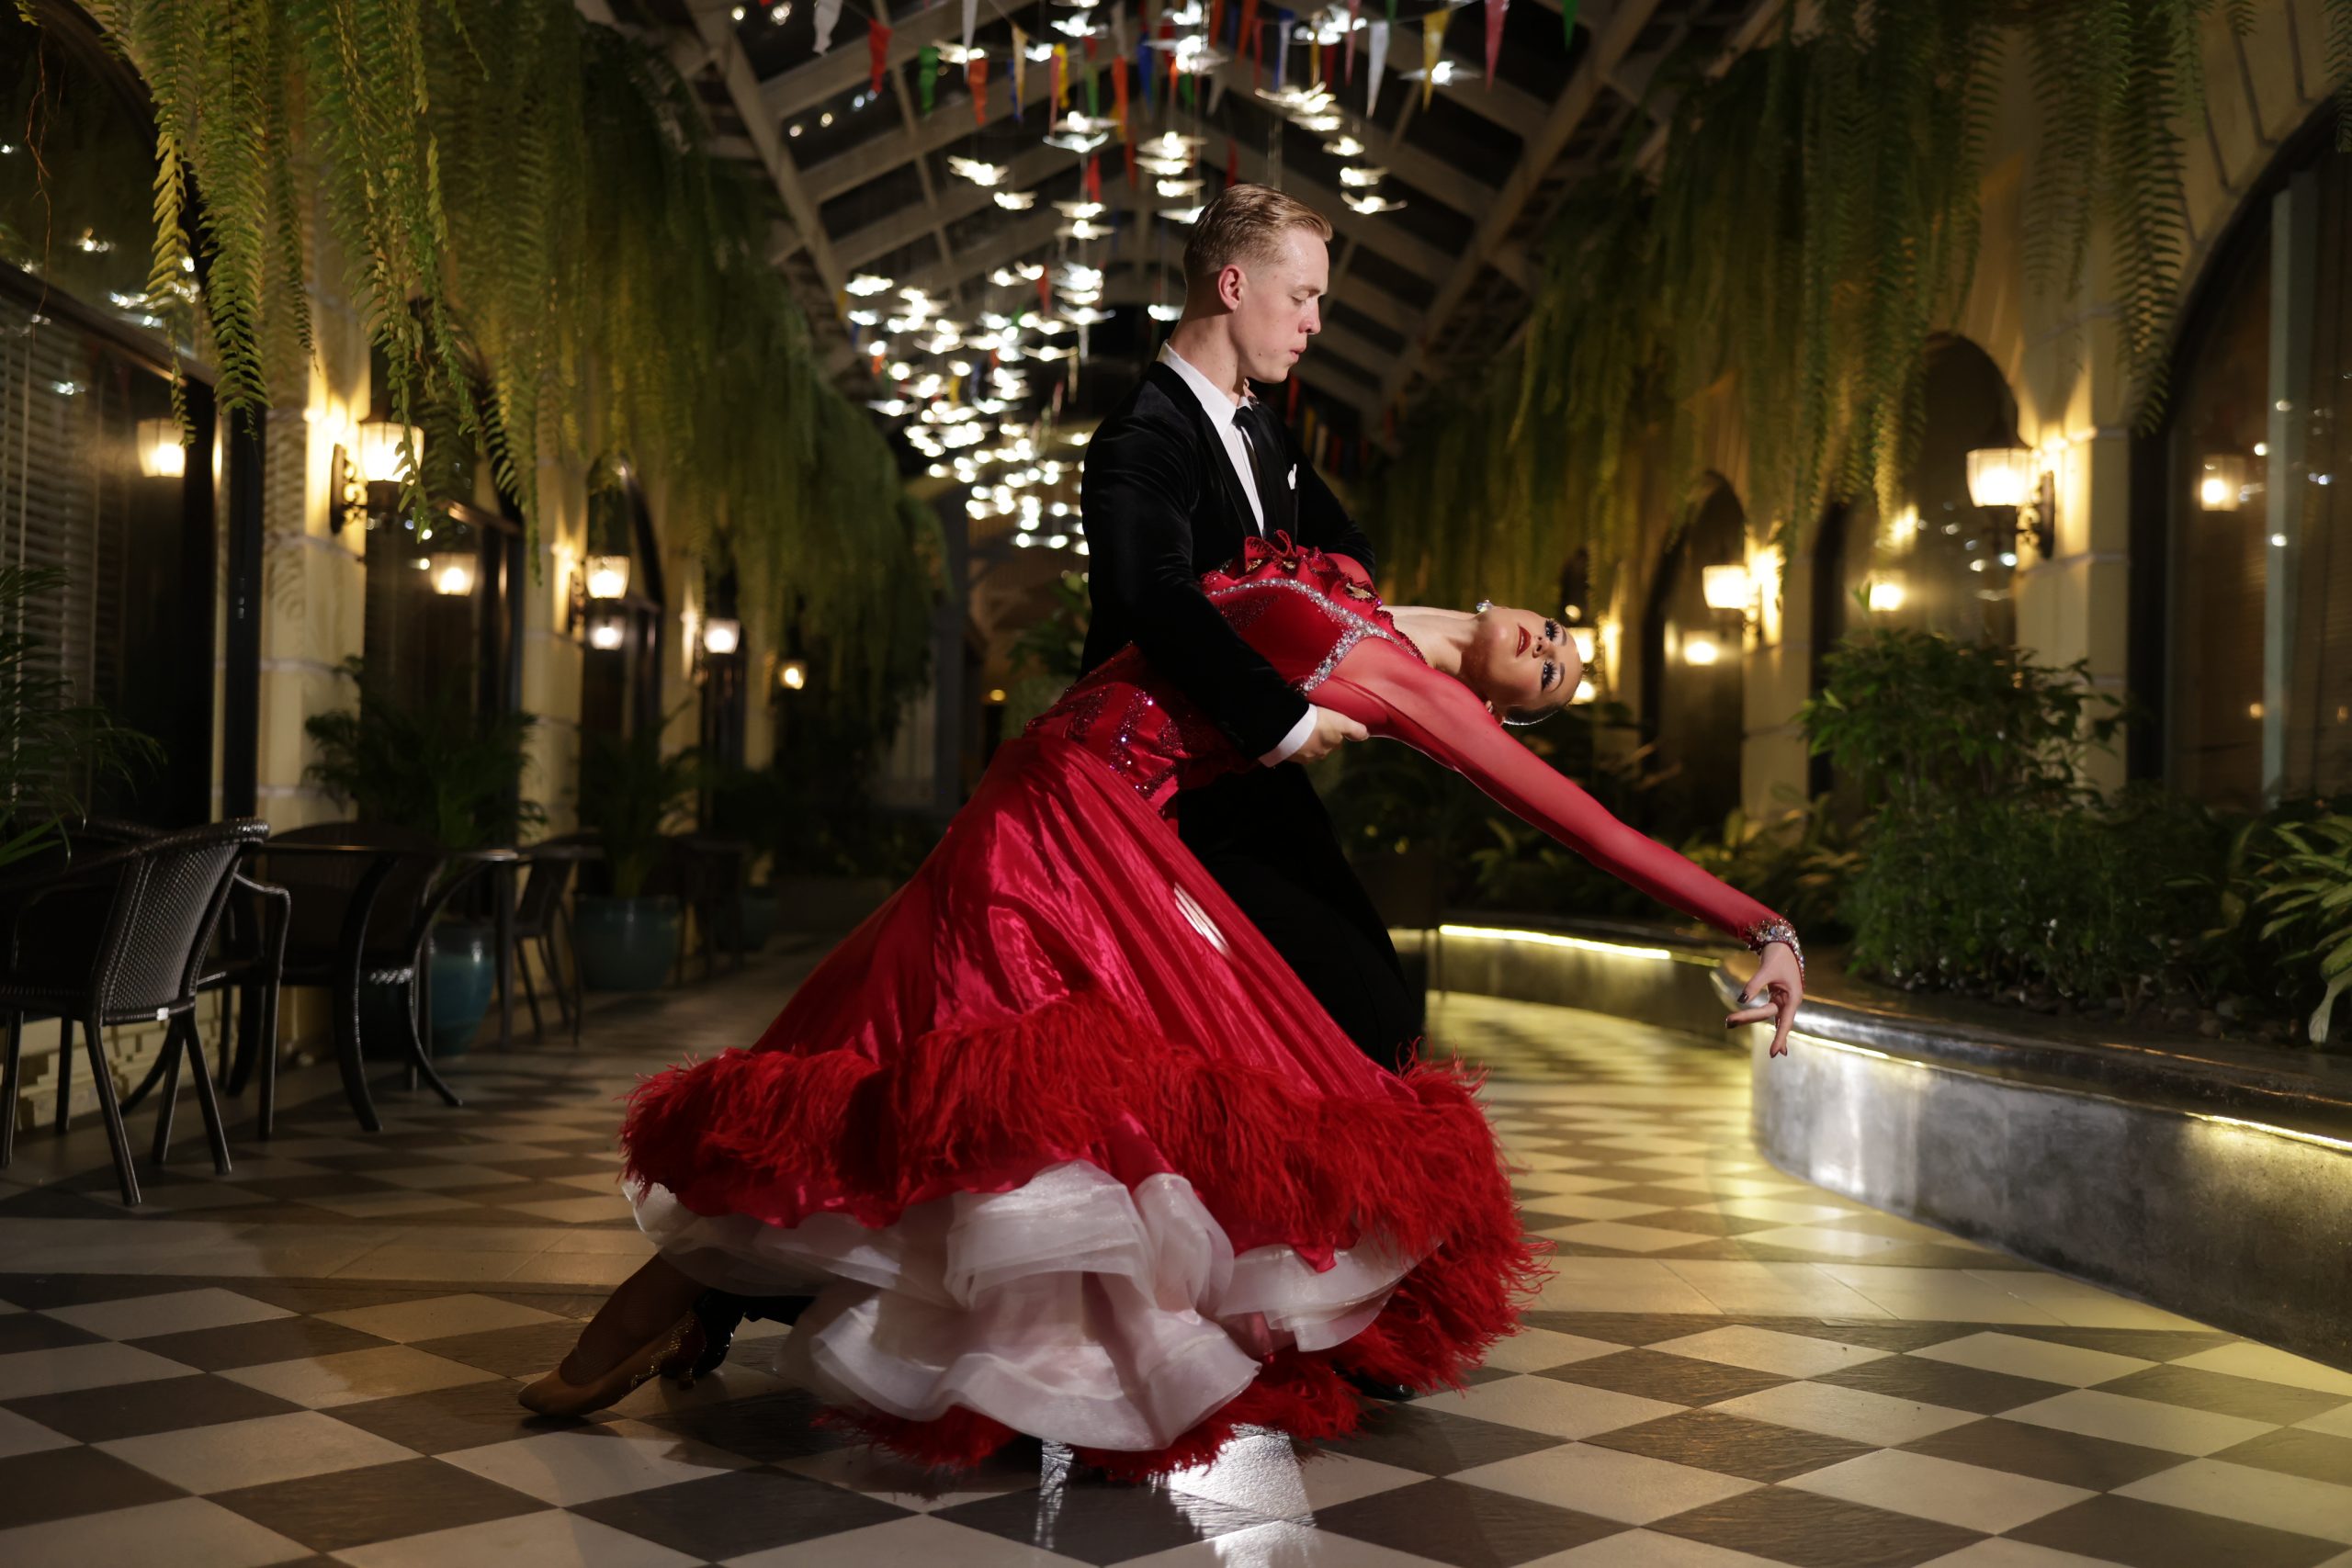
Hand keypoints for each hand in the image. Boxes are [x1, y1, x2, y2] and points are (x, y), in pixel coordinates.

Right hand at [1291, 705, 1367, 762]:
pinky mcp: (1288, 756)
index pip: (1335, 741)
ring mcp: (1303, 757)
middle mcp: (1319, 755)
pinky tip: (1289, 736)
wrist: (1290, 728)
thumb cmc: (1318, 723)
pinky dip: (1293, 744)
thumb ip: (1355, 729)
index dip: (1333, 733)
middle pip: (1322, 747)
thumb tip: (1366, 736)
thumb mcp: (1341, 722)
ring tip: (1299, 730)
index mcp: (1332, 746)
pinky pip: (1293, 750)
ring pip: (1307, 749)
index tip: (1327, 724)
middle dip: (1319, 739)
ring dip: (1305, 742)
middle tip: (1313, 726)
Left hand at [1726, 941, 1801, 1057]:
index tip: (1773, 1054)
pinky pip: (1770, 1013)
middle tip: (1727, 1021)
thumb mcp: (1766, 969)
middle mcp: (1790, 1002)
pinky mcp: (1777, 997)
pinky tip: (1773, 1045)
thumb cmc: (1778, 956)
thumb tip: (1740, 999)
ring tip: (1728, 1023)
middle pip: (1768, 1015)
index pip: (1784, 1022)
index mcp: (1793, 997)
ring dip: (1748, 1017)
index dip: (1780, 1038)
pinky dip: (1762, 1022)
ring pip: (1766, 1014)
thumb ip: (1754, 985)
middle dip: (1748, 1017)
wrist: (1782, 945)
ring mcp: (1783, 1000)